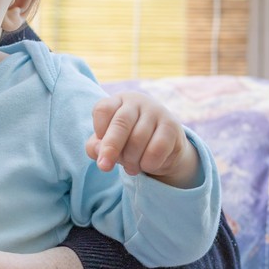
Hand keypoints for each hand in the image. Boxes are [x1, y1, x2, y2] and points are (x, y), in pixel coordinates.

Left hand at [85, 92, 199, 187]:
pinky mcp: (172, 126)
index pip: (103, 109)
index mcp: (118, 101)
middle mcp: (137, 102)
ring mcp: (156, 112)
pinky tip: (146, 165)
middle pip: (121, 123)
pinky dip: (148, 163)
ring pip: (138, 139)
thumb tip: (98, 152)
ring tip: (131, 167)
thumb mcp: (108, 142)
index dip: (99, 128)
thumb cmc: (128, 141)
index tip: (100, 144)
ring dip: (131, 160)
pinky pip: (156, 149)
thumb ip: (96, 147)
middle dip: (111, 147)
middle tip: (104, 166)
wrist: (165, 147)